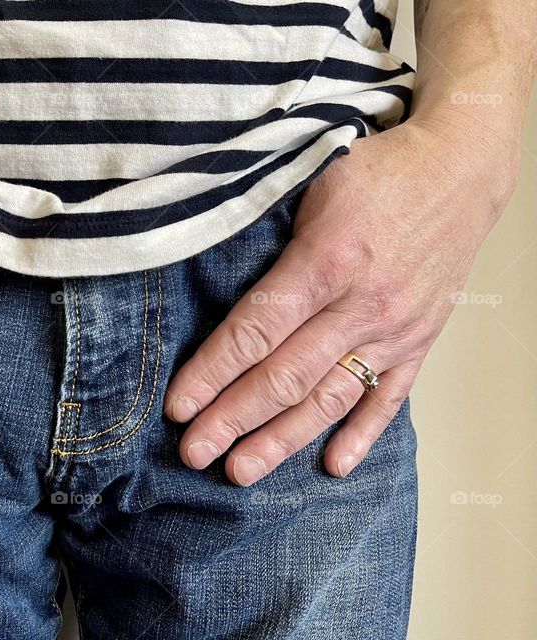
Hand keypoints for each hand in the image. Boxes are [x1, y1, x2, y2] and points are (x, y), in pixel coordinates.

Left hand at [164, 113, 519, 484]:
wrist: (461, 167)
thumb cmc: (376, 173)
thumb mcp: (311, 192)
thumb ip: (272, 249)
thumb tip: (216, 296)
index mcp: (325, 262)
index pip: (256, 332)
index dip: (212, 373)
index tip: (178, 406)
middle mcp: (361, 306)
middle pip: (285, 376)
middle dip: (233, 419)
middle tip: (194, 452)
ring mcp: (394, 329)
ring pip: (330, 397)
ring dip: (282, 439)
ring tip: (242, 471)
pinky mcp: (420, 341)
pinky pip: (389, 397)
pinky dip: (362, 433)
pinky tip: (333, 465)